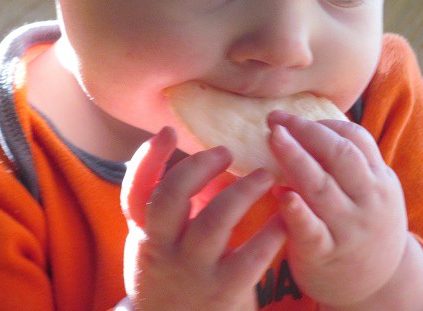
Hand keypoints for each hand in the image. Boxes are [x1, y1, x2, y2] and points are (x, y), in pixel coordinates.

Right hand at [121, 127, 285, 310]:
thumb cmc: (174, 275)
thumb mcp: (159, 243)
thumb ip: (172, 205)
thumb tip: (198, 154)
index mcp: (146, 235)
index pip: (136, 191)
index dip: (148, 159)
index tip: (169, 131)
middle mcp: (163, 251)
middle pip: (171, 198)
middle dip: (200, 167)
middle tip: (227, 151)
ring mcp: (193, 272)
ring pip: (215, 222)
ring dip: (243, 192)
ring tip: (267, 175)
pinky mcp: (225, 292)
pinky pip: (250, 256)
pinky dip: (270, 231)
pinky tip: (285, 215)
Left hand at [267, 111, 410, 308]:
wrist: (379, 286)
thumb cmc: (361, 225)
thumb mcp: (369, 191)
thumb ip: (346, 163)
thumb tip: (304, 126)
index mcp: (379, 179)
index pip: (355, 139)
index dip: (322, 123)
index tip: (291, 117)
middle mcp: (369, 201)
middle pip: (340, 155)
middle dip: (306, 132)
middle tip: (275, 120)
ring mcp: (349, 228)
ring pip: (323, 187)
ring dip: (296, 158)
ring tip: (273, 138)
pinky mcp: (327, 254)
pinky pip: (312, 230)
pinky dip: (297, 212)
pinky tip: (281, 194)